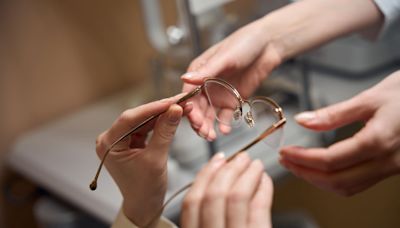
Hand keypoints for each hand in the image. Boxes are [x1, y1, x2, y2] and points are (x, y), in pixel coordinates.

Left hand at [95, 94, 187, 226]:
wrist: (144, 205)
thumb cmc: (144, 189)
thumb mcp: (156, 159)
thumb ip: (165, 132)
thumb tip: (175, 110)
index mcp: (108, 144)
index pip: (130, 118)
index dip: (153, 107)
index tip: (172, 101)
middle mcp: (111, 139)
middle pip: (137, 117)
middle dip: (160, 109)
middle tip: (180, 101)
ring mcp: (121, 140)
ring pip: (143, 121)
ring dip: (162, 115)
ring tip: (181, 107)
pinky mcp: (130, 142)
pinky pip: (146, 128)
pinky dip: (160, 123)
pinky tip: (173, 116)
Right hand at [181, 18, 281, 139]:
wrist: (269, 45)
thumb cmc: (244, 44)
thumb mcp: (224, 57)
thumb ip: (206, 71)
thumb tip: (185, 79)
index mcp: (199, 72)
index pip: (189, 93)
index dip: (189, 108)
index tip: (193, 119)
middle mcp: (206, 85)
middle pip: (198, 108)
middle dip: (199, 121)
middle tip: (203, 132)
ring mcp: (220, 93)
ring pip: (210, 114)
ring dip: (209, 126)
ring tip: (211, 136)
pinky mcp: (233, 99)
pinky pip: (227, 115)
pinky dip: (225, 124)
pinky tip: (225, 130)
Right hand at [181, 153, 272, 227]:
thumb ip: (206, 216)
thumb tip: (219, 180)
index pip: (191, 202)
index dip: (204, 176)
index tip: (218, 160)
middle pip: (214, 195)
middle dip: (228, 169)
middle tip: (241, 157)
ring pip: (237, 197)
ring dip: (248, 174)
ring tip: (256, 165)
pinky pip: (259, 210)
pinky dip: (264, 189)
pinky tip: (265, 181)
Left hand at [280, 71, 399, 195]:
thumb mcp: (369, 97)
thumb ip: (333, 113)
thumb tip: (303, 121)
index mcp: (379, 140)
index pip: (330, 160)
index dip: (303, 159)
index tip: (285, 152)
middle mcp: (386, 160)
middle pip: (337, 180)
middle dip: (306, 174)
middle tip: (286, 161)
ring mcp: (391, 168)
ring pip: (348, 187)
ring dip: (318, 180)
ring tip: (298, 166)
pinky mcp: (391, 168)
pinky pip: (359, 184)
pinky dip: (335, 181)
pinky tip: (322, 170)